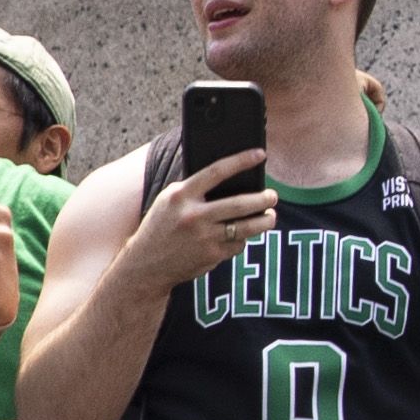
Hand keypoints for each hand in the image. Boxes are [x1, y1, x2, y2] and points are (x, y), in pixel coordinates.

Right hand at [119, 146, 277, 293]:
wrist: (147, 264)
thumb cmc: (161, 225)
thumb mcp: (169, 199)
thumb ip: (193, 187)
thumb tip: (229, 174)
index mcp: (181, 195)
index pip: (217, 171)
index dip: (241, 160)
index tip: (260, 154)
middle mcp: (193, 216)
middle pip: (240, 203)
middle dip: (263, 198)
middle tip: (272, 195)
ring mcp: (204, 238)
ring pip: (246, 227)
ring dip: (265, 221)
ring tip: (270, 216)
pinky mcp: (211, 256)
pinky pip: (238, 244)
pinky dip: (243, 239)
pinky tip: (242, 235)